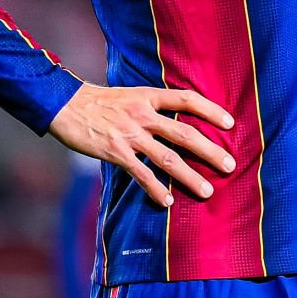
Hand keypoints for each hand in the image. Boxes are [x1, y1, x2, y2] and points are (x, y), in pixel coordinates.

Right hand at [48, 82, 235, 207]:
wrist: (65, 104)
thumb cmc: (100, 101)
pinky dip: (155, 189)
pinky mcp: (115, 152)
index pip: (187, 100)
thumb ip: (153, 106)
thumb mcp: (131, 95)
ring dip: (189, 176)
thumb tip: (178, 119)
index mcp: (148, 97)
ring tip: (207, 191)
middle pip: (184, 134)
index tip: (231, 123)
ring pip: (166, 158)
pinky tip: (168, 202)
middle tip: (230, 166)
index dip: (211, 110)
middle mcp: (143, 115)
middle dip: (210, 151)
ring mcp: (129, 135)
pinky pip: (140, 174)